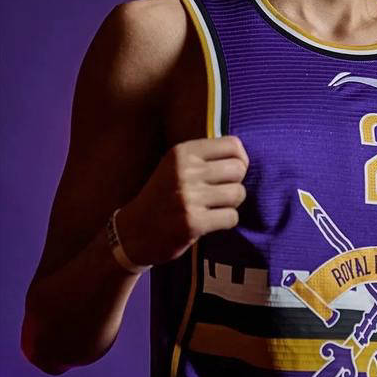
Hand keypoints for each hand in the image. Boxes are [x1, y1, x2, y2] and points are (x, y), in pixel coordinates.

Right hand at [115, 135, 248, 266]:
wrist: (133, 232)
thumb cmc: (163, 196)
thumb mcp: (176, 166)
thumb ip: (205, 157)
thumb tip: (243, 155)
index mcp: (183, 152)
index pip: (232, 145)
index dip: (240, 159)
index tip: (231, 171)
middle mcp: (186, 171)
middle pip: (239, 169)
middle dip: (236, 183)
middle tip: (221, 192)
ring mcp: (189, 197)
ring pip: (238, 193)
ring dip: (231, 203)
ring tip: (214, 207)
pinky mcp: (193, 222)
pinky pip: (231, 217)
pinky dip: (226, 221)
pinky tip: (211, 221)